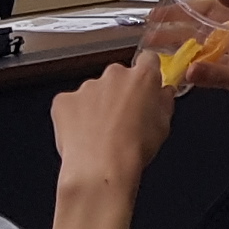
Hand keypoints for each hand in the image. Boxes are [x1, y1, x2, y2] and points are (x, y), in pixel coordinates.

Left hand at [50, 57, 172, 228]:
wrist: (101, 168)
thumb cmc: (134, 150)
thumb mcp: (164, 125)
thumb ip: (164, 102)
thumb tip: (163, 94)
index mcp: (142, 77)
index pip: (148, 60)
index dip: (147, 74)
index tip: (145, 87)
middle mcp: (114, 75)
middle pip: (118, 76)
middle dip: (119, 92)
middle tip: (122, 119)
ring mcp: (86, 87)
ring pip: (93, 92)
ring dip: (96, 106)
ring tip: (100, 135)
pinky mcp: (63, 101)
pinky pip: (69, 104)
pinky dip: (73, 117)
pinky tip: (81, 136)